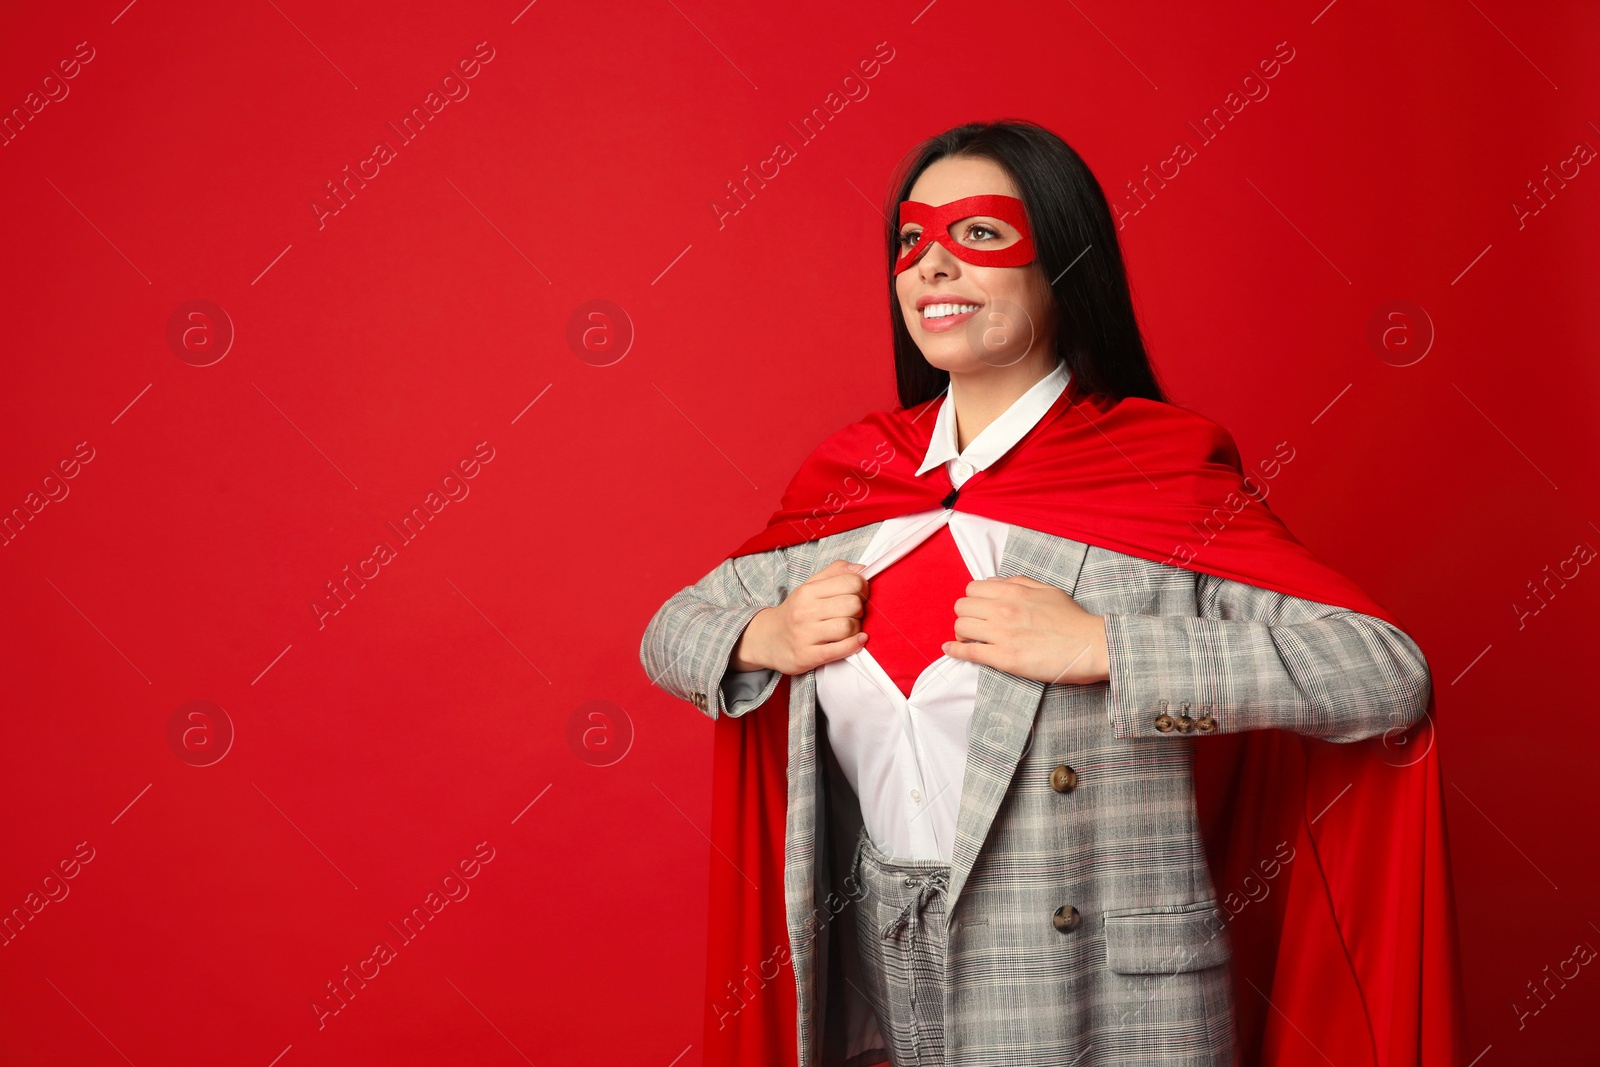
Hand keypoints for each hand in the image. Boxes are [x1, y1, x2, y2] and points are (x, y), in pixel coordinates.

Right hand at [732, 559, 870, 674]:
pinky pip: (839, 649)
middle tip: (852, 614)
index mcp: (808, 591)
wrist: (766, 639)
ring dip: (856, 629)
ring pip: (848, 626)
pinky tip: (858, 641)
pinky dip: (854, 645)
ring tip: (850, 629)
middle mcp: (805, 611)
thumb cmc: (795, 612)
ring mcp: (805, 634)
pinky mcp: (807, 656)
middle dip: (859, 610)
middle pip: (852, 604)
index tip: (859, 595)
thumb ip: (835, 573)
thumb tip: (862, 568)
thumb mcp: (810, 587)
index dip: (862, 588)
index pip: (851, 582)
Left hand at [942, 575, 1108, 684]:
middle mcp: (1003, 609)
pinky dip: (955, 651)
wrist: (1091, 645)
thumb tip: (994, 582)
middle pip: (962, 607)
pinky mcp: (1003, 658)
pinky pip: (967, 652)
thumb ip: (1019, 583)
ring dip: (962, 633)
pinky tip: (950, 650)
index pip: (972, 589)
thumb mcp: (1047, 590)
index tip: (978, 609)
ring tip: (970, 639)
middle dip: (966, 615)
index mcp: (1013, 591)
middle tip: (974, 625)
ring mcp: (1001, 634)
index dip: (973, 599)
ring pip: (961, 627)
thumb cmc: (1073, 620)